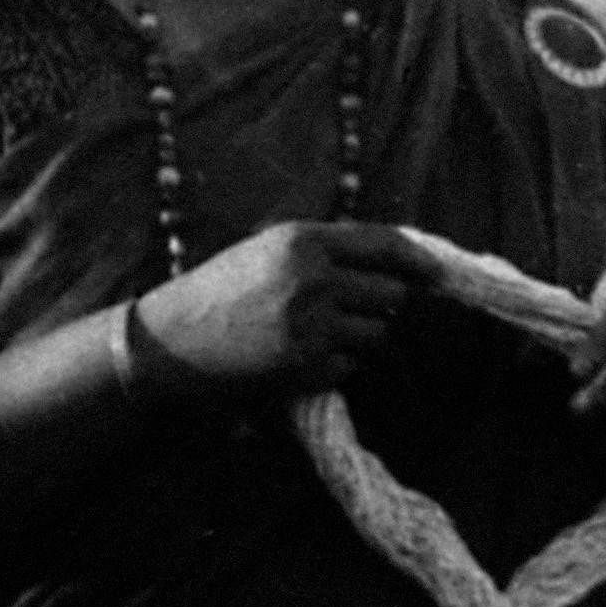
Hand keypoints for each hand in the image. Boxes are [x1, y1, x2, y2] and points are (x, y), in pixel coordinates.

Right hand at [132, 221, 418, 399]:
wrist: (168, 341)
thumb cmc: (216, 291)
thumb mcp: (266, 249)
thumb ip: (324, 249)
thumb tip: (392, 261)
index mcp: (303, 240)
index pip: (385, 245)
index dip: (419, 261)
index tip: (437, 274)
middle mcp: (314, 278)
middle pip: (391, 294)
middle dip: (381, 305)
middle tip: (354, 311)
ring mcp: (313, 324)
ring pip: (376, 333)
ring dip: (360, 337)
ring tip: (320, 335)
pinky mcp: (307, 366)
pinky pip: (351, 366)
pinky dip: (336, 365)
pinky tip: (302, 357)